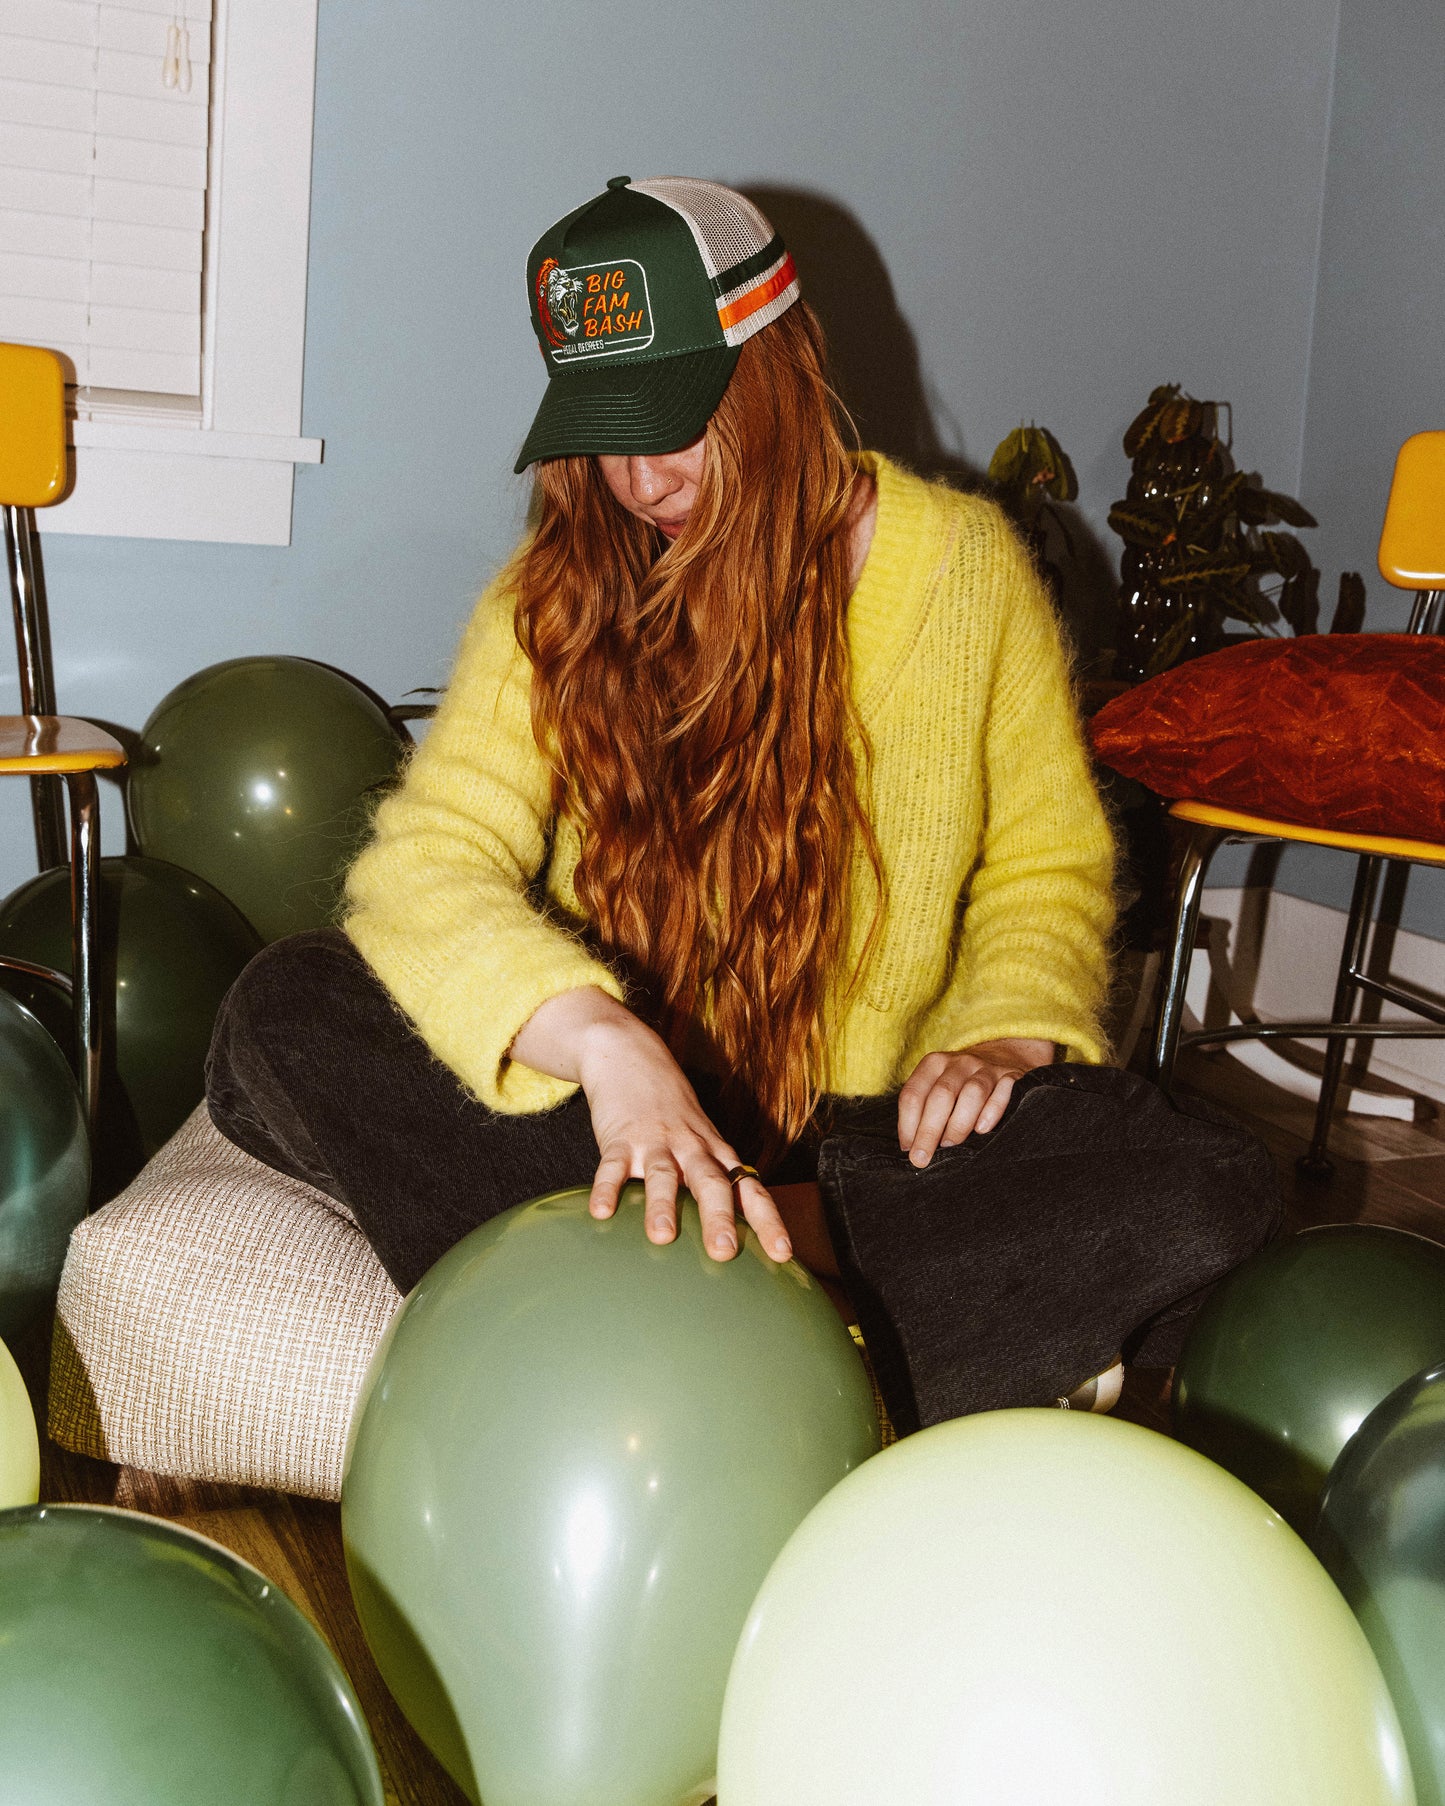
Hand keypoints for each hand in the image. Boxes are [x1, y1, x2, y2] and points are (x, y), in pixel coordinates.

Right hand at [509, 987, 791, 1263]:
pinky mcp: (619, 1138)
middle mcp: (691, 1148)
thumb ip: (713, 1183)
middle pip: (711, 1183)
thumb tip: (731, 1238)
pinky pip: (612, 1165)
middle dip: (719, 1218)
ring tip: (662, 1236)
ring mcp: (655, 1142)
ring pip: (664, 1174)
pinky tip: (601, 1212)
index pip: (749, 1190)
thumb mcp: (702, 1142)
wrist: (632, 1056)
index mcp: (716, 1154)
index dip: (767, 1221)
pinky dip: (607, 1188)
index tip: (782, 1254)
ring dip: (664, 1204)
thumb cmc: (671, 1112)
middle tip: (723, 1252)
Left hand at [897, 1038, 1054, 1166]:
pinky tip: (982, 1130)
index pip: (914, 1094)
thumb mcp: (937, 1088)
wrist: (1001, 1057)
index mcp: (933, 1065)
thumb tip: (912, 1148)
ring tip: (951, 1145)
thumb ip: (924, 1112)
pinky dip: (992, 1111)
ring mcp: (987, 1068)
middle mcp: (959, 1063)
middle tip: (923, 1158)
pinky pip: (1004, 1091)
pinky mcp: (1012, 1076)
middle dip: (929, 1130)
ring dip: (959, 1123)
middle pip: (942, 1095)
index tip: (908, 1150)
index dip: (907, 1124)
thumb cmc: (960, 1085)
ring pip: (973, 1092)